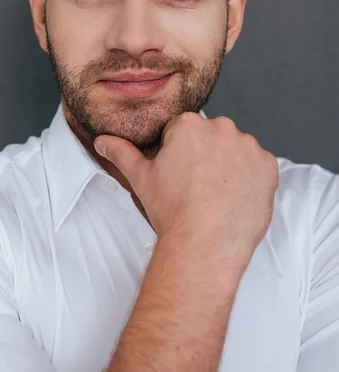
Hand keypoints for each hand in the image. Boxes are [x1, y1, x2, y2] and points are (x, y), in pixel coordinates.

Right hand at [94, 113, 278, 268]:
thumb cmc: (172, 211)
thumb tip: (102, 141)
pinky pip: (259, 166)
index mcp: (189, 125)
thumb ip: (122, 153)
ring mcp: (248, 147)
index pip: (184, 131)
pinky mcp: (268, 166)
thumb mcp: (141, 179)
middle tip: (197, 186)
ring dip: (229, 165)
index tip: (179, 174)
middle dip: (206, 155)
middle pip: (212, 137)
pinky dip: (250, 178)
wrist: (204, 245)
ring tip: (216, 194)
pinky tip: (235, 198)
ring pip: (236, 150)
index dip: (179, 154)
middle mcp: (222, 128)